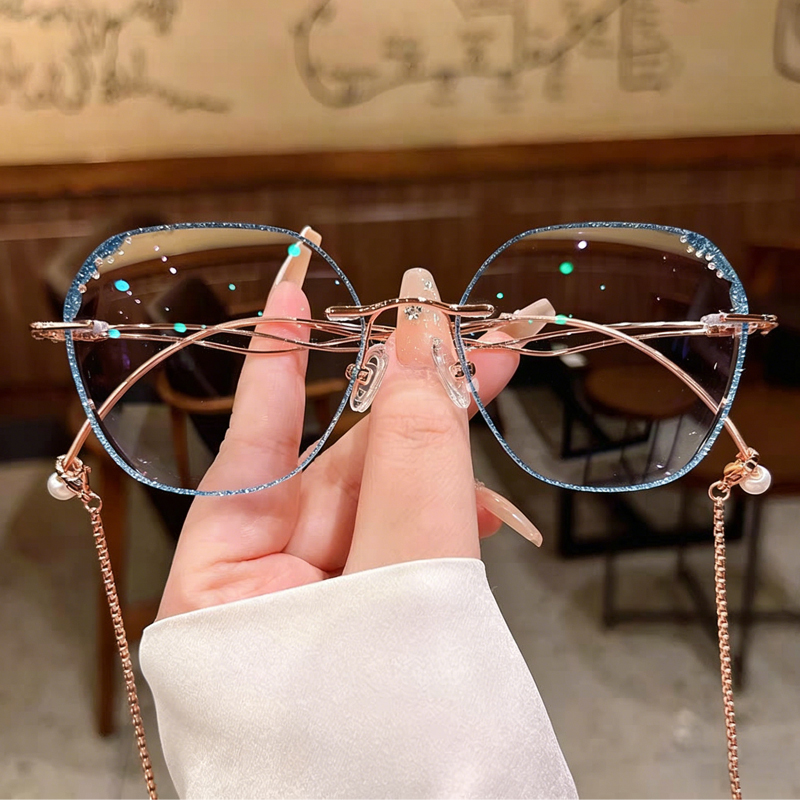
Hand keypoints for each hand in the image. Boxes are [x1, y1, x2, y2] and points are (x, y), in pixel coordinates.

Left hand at [157, 230, 535, 619]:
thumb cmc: (396, 724)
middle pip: (339, 478)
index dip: (277, 362)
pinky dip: (445, 527)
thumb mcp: (403, 577)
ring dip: (444, 471)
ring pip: (383, 511)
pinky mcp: (371, 622)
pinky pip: (404, 551)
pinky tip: (487, 514)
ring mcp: (321, 609)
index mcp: (223, 588)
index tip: (292, 285)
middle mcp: (265, 591)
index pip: (247, 448)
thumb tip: (418, 332)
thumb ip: (412, 459)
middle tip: (479, 339)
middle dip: (413, 409)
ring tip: (498, 401)